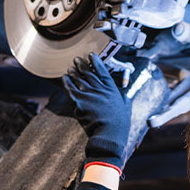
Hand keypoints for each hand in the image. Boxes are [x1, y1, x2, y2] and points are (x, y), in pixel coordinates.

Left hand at [63, 53, 131, 169]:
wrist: (109, 134)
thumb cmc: (119, 124)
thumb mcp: (125, 107)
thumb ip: (123, 97)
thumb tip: (124, 92)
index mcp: (112, 90)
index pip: (103, 71)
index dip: (96, 62)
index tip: (91, 55)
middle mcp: (100, 89)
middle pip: (88, 73)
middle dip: (81, 65)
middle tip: (76, 59)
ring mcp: (89, 94)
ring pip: (79, 79)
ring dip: (73, 72)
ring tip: (70, 67)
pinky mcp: (79, 102)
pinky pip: (70, 89)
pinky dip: (67, 82)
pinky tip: (64, 77)